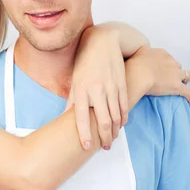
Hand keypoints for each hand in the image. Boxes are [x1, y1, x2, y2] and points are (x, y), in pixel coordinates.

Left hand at [67, 26, 126, 149]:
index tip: (87, 147)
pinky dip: (123, 119)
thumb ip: (72, 100)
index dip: (84, 134)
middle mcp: (96, 90)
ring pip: (116, 116)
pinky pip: (124, 106)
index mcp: (81, 90)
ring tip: (112, 139)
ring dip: (115, 131)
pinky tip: (121, 125)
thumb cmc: (85, 62)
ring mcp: (111, 88)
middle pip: (103, 121)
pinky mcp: (122, 84)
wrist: (103, 42)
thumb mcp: (75, 80)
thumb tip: (65, 118)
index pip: (81, 117)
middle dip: (104, 137)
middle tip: (105, 147)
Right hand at [127, 46, 189, 103]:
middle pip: (177, 66)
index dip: (165, 65)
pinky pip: (188, 92)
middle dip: (174, 71)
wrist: (138, 74)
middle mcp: (170, 61)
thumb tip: (137, 60)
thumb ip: (140, 55)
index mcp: (161, 54)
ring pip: (185, 76)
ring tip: (181, 86)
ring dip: (183, 80)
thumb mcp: (135, 54)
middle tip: (168, 78)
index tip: (161, 69)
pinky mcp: (177, 86)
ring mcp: (175, 74)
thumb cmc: (133, 65)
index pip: (167, 59)